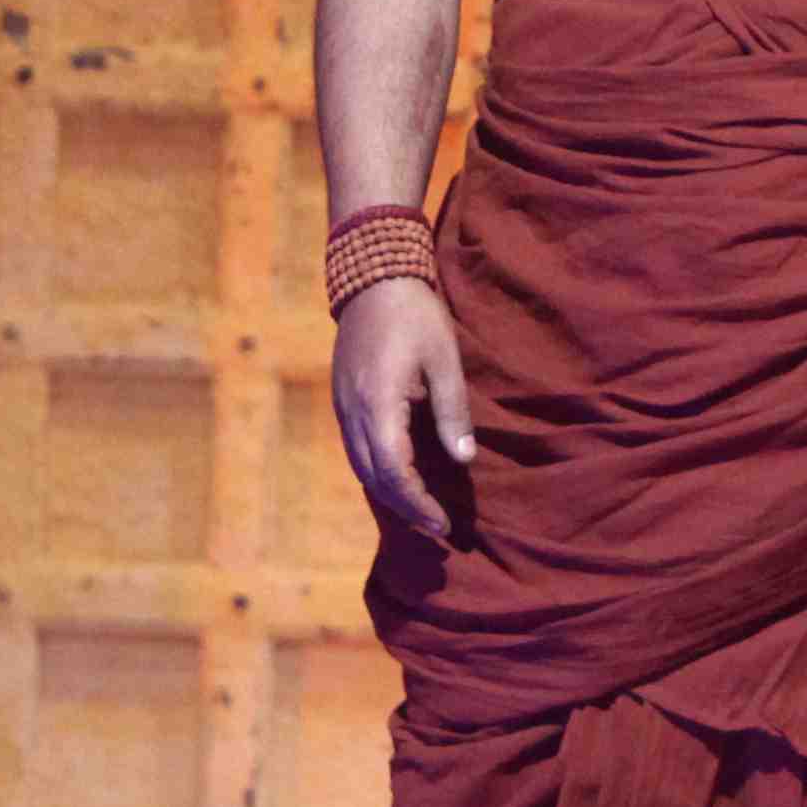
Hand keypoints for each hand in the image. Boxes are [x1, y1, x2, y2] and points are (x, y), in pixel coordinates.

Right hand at [332, 279, 476, 548]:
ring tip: (419, 510)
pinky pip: (356, 449)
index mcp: (379, 405)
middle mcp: (353, 413)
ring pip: (360, 467)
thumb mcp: (444, 361)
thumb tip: (464, 460)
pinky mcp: (342, 400)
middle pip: (374, 479)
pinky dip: (377, 472)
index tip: (443, 524)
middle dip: (405, 508)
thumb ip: (452, 413)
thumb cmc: (415, 315)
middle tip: (436, 528)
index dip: (419, 504)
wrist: (372, 277)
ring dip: (389, 494)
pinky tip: (398, 476)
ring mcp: (342, 406)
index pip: (395, 473)